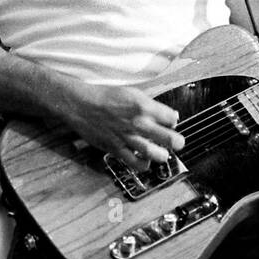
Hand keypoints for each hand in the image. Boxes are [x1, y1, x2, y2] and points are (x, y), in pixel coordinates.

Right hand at [59, 82, 185, 171]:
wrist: (81, 105)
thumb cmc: (105, 97)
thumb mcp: (132, 93)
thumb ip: (151, 106)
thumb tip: (169, 115)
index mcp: (144, 106)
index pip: (172, 118)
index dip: (173, 121)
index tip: (171, 123)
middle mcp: (139, 123)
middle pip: (170, 139)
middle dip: (177, 142)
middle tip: (177, 143)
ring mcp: (128, 138)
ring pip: (155, 154)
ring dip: (162, 155)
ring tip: (162, 153)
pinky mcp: (116, 149)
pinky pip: (134, 163)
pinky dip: (143, 165)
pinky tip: (145, 161)